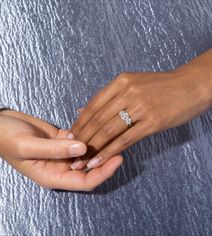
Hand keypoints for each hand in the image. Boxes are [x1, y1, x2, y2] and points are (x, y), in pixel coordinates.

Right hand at [0, 110, 122, 190]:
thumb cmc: (7, 139)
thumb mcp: (27, 146)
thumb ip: (55, 149)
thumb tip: (83, 148)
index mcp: (52, 176)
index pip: (85, 182)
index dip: (103, 173)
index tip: (118, 158)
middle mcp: (61, 166)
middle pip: (90, 167)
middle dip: (106, 157)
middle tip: (121, 141)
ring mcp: (63, 152)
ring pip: (86, 151)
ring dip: (98, 143)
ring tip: (113, 130)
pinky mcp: (63, 139)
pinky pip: (79, 136)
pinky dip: (88, 131)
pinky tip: (97, 120)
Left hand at [70, 49, 211, 169]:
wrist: (191, 86)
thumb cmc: (161, 87)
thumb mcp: (133, 84)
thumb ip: (109, 97)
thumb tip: (83, 109)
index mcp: (120, 82)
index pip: (92, 105)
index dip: (79, 123)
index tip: (70, 136)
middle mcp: (127, 92)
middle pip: (97, 118)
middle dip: (81, 138)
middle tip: (71, 152)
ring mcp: (140, 107)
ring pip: (108, 130)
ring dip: (92, 148)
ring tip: (81, 160)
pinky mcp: (152, 122)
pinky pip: (125, 140)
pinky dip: (109, 152)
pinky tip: (99, 161)